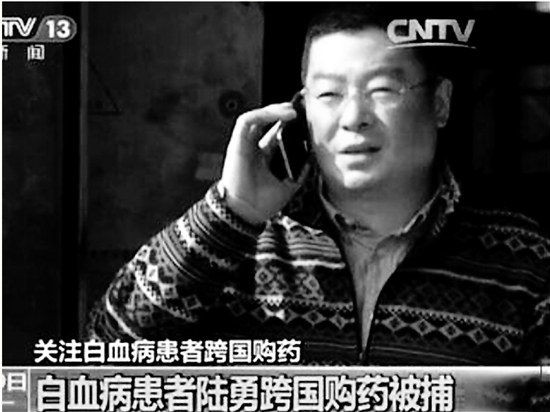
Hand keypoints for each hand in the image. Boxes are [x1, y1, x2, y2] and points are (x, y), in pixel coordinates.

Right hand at [220, 102, 309, 223]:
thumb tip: (313, 158)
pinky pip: (247, 120)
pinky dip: (263, 114)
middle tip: (302, 108)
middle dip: (284, 111)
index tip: (307, 117)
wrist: (246, 214)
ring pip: (258, 117)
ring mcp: (244, 145)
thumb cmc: (264, 203)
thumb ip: (301, 172)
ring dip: (275, 110)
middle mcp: (254, 148)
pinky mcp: (237, 143)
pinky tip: (280, 115)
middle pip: (268, 121)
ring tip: (293, 111)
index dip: (291, 123)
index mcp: (265, 157)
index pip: (278, 132)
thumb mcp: (290, 185)